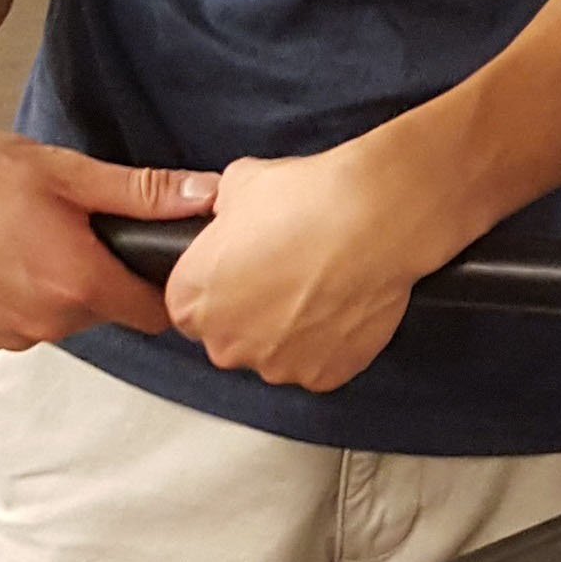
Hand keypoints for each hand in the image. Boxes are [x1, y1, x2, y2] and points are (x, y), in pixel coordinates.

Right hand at [0, 104, 215, 358]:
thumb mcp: (64, 171)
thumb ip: (141, 192)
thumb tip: (206, 195)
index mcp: (77, 284)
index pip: (154, 313)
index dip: (157, 285)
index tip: (147, 258)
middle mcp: (45, 324)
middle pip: (104, 313)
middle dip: (100, 278)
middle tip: (71, 229)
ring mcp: (6, 337)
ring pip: (59, 321)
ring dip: (55, 291)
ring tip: (24, 238)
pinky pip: (17, 327)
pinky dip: (15, 301)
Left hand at [160, 136, 436, 392]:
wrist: (371, 219)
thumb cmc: (304, 201)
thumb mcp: (238, 185)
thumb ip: (223, 213)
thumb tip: (230, 212)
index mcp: (191, 302)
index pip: (189, 307)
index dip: (220, 286)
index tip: (242, 269)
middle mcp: (226, 344)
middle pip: (231, 338)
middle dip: (254, 313)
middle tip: (286, 275)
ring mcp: (276, 365)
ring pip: (276, 354)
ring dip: (293, 329)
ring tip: (321, 287)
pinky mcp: (323, 376)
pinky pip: (319, 363)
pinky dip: (330, 342)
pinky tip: (342, 304)